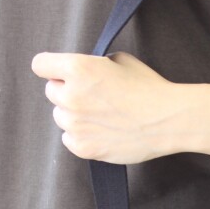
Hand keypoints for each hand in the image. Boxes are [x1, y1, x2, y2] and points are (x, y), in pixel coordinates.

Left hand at [31, 50, 180, 163]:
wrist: (169, 120)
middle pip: (51, 92)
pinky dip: (81, 136)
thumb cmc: (149, 88)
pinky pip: (69, 139)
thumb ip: (94, 65)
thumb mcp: (121, 61)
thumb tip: (85, 73)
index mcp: (78, 69)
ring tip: (101, 116)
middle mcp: (71, 96)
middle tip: (93, 97)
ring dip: (74, 115)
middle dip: (68, 92)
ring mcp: (76, 125)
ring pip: (60, 117)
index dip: (52, 68)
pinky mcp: (84, 148)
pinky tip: (101, 131)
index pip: (40, 65)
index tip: (60, 73)